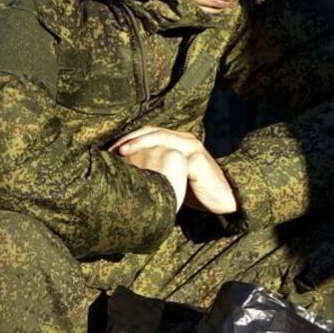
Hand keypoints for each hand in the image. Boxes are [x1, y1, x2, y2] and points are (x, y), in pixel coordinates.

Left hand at [114, 127, 238, 214]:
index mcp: (178, 141)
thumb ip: (157, 170)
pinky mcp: (197, 160)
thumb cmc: (196, 191)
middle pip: (152, 131)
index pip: (148, 133)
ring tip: (123, 151)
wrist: (223, 200)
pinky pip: (173, 154)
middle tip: (112, 149)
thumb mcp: (173, 177)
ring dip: (139, 143)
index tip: (110, 151)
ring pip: (160, 137)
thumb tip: (128, 175)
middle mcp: (184, 140)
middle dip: (130, 138)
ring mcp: (192, 148)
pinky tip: (145, 165)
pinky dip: (156, 157)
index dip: (129, 139)